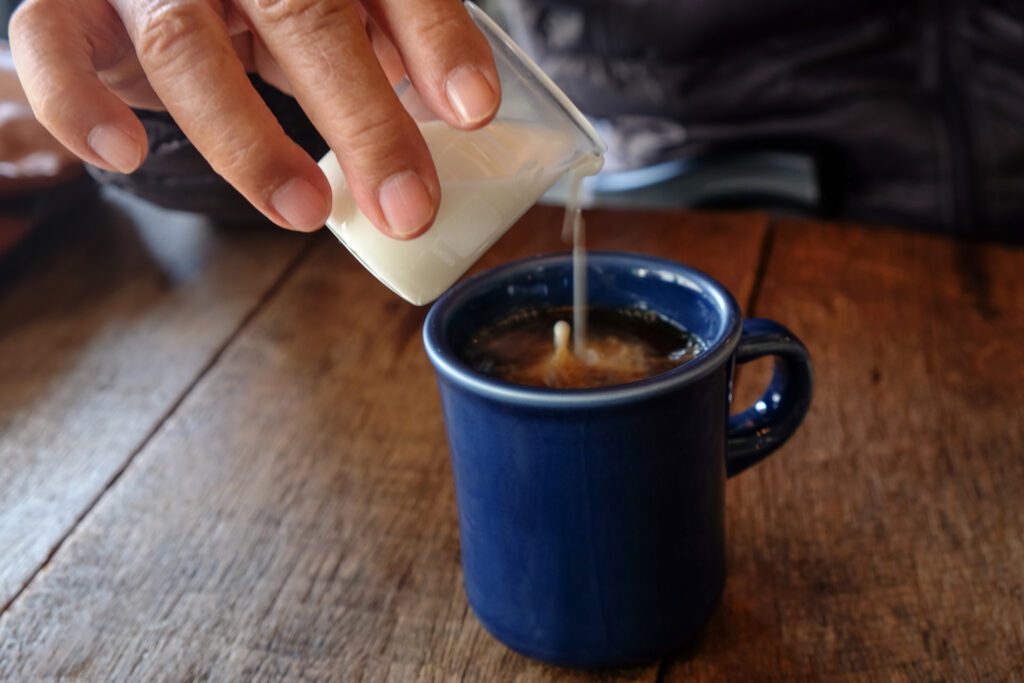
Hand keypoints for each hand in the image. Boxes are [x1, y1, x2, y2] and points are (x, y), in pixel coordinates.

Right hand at [8, 0, 500, 237]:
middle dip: (363, 119)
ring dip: (249, 140)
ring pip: (185, 45)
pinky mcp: (68, 4)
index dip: (434, 38)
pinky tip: (127, 155)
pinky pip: (51, 46)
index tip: (474, 109)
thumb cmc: (266, 0)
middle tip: (408, 206)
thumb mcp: (335, 4)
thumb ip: (389, 38)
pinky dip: (80, 104)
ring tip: (306, 212)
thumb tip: (457, 107)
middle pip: (302, 14)